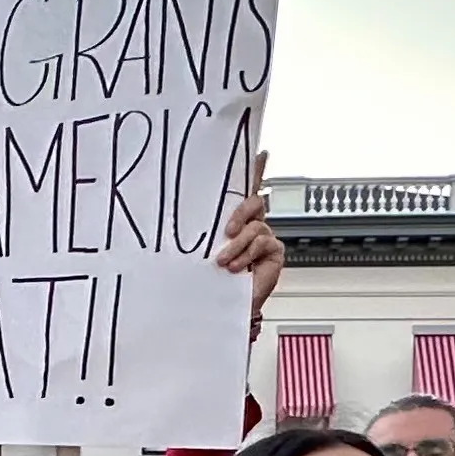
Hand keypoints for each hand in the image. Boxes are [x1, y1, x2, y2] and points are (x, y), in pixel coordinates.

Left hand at [216, 157, 280, 321]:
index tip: (262, 153)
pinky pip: (263, 243)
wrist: (224, 303)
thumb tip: (180, 210)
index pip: (248, 188)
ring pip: (255, 228)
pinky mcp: (274, 252)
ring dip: (237, 245)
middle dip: (240, 214)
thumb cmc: (211, 274)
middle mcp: (254, 223)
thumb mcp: (204, 246)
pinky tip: (238, 268)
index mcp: (237, 218)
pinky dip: (248, 255)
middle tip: (227, 232)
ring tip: (224, 262)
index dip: (257, 170)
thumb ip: (204, 228)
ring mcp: (265, 237)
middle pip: (254, 203)